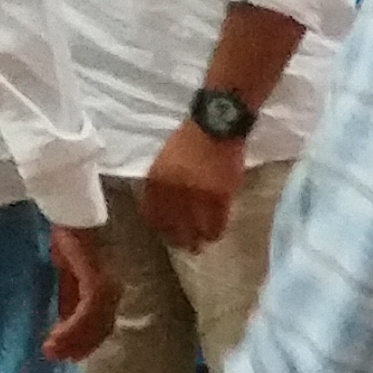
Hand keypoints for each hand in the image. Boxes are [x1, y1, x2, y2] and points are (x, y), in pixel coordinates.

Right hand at [42, 226, 111, 362]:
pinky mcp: (99, 279)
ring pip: (96, 321)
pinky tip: (58, 337)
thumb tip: (66, 322)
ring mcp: (109, 285)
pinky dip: (75, 327)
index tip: (70, 354)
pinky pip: (90, 309)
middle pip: (102, 325)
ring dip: (75, 340)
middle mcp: (115, 289)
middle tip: (59, 357)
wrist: (73, 213)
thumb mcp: (70, 273)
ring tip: (54, 352)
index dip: (88, 339)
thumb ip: (72, 296)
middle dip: (81, 344)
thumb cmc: (75, 238)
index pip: (103, 321)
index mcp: (109, 288)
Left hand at [139, 123, 243, 251]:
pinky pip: (217, 222)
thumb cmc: (190, 140)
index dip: (159, 227)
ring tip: (199, 246)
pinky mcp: (220, 196)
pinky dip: (215, 232)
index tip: (164, 234)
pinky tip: (214, 236)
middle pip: (173, 225)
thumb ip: (163, 181)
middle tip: (183, 246)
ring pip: (195, 227)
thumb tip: (165, 204)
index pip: (152, 213)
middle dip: (177, 239)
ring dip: (197, 240)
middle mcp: (174, 190)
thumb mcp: (166, 159)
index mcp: (157, 178)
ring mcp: (198, 194)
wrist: (216, 126)